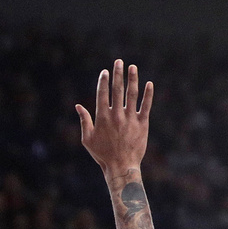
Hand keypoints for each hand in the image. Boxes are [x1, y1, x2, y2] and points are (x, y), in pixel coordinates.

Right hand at [75, 60, 152, 176]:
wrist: (121, 166)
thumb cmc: (103, 154)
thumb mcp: (87, 139)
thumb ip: (84, 120)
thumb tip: (78, 106)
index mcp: (102, 117)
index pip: (103, 93)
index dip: (104, 81)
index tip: (105, 72)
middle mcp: (116, 115)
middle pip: (117, 89)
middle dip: (117, 74)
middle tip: (119, 61)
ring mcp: (130, 119)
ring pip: (132, 95)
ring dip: (132, 79)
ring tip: (132, 67)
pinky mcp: (142, 124)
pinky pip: (146, 106)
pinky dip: (148, 95)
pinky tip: (149, 84)